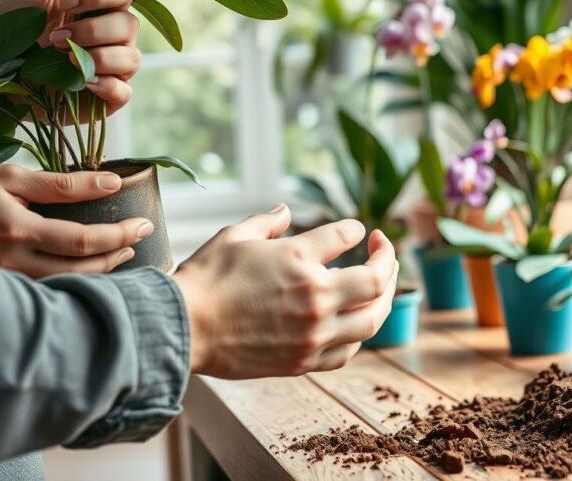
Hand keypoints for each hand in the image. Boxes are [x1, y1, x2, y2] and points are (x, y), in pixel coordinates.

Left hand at [0, 0, 139, 115]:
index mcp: (95, 6)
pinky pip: (124, 90)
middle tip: (55, 36)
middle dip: (93, 28)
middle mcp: (108, 35)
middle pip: (131, 23)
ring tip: (62, 57)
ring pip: (132, 57)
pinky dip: (106, 84)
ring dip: (98, 55)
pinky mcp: (104, 97)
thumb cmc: (6, 25)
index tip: (65, 1)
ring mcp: (108, 67)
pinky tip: (82, 80)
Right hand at [0, 164, 152, 276]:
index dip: (119, 234)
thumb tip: (111, 182)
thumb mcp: (8, 177)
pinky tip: (88, 266)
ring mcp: (7, 279)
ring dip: (100, 270)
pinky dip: (75, 278)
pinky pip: (48, 287)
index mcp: (19, 231)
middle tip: (140, 238)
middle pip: (81, 268)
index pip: (84, 240)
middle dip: (117, 254)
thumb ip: (62, 183)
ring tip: (121, 253)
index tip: (143, 224)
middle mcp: (15, 261)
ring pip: (67, 282)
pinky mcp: (2, 285)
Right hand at [174, 205, 398, 378]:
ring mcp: (312, 333)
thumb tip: (286, 211)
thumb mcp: (235, 235)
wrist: (182, 329)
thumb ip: (268, 222)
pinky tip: (356, 323)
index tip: (357, 231)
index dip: (355, 230)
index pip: (346, 235)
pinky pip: (347, 351)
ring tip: (383, 287)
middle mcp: (315, 297)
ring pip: (372, 319)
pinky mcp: (303, 361)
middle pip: (377, 281)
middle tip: (385, 252)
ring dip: (384, 299)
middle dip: (389, 262)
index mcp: (298, 258)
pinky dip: (359, 334)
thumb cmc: (205, 279)